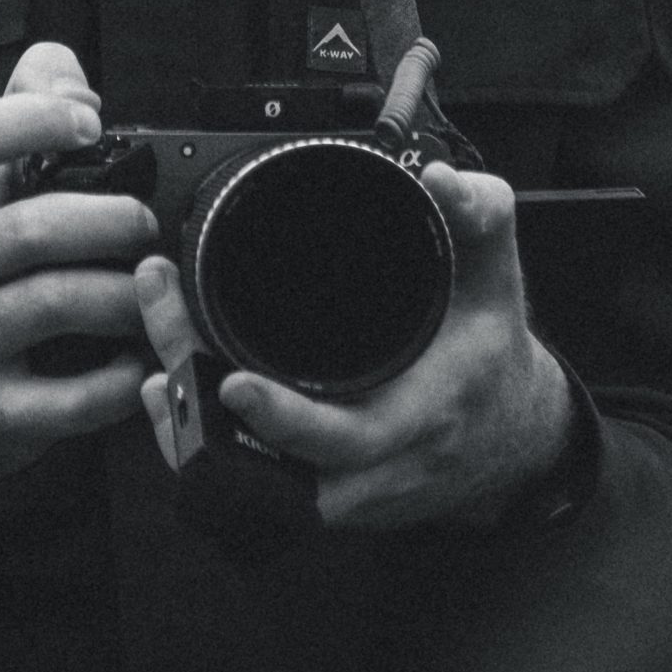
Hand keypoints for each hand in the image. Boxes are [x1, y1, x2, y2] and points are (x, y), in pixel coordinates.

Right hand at [0, 43, 158, 525]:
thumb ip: (21, 114)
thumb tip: (71, 83)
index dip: (28, 122)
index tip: (90, 121)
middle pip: (28, 230)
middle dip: (108, 220)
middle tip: (146, 223)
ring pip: (52, 304)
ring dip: (123, 293)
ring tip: (154, 286)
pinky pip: (63, 397)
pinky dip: (116, 379)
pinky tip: (139, 360)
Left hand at [136, 160, 573, 531]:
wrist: (513, 433)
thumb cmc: (490, 352)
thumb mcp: (496, 274)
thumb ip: (478, 213)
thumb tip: (437, 176)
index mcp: (420, 413)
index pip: (347, 440)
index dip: (285, 421)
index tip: (233, 382)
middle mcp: (378, 467)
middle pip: (277, 467)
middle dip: (206, 408)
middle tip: (167, 346)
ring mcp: (348, 491)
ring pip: (255, 488)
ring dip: (196, 435)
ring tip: (158, 370)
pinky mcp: (324, 495)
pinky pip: (257, 487)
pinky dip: (210, 447)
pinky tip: (175, 399)